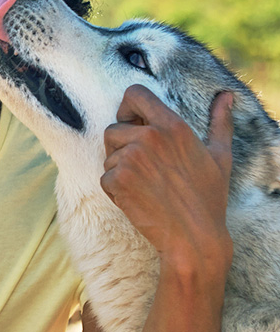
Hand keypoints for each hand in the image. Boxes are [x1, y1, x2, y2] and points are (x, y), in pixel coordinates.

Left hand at [100, 85, 233, 271]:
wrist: (194, 238)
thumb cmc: (208, 198)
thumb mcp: (220, 156)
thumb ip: (219, 122)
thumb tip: (226, 96)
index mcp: (172, 126)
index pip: (134, 93)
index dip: (128, 107)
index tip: (133, 122)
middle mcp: (149, 137)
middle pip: (113, 129)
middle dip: (121, 147)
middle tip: (144, 168)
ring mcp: (131, 158)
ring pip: (108, 156)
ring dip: (119, 170)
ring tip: (146, 186)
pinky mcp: (118, 180)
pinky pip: (105, 177)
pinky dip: (116, 190)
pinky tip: (139, 199)